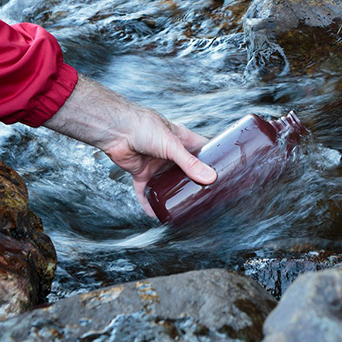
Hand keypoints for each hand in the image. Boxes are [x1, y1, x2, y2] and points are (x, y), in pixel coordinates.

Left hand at [43, 75, 216, 215]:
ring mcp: (156, 164)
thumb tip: (210, 179)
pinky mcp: (141, 174)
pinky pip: (147, 193)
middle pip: (187, 170)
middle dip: (196, 182)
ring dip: (175, 194)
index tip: (226, 171)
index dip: (213, 159)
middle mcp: (170, 153)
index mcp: (181, 140)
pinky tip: (157, 215)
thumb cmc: (144, 127)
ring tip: (188, 207)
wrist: (116, 130)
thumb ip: (189, 163)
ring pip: (168, 183)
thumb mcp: (171, 145)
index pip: (203, 150)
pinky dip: (150, 204)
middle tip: (209, 195)